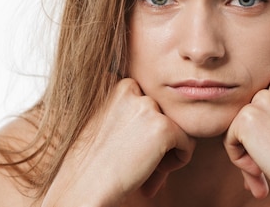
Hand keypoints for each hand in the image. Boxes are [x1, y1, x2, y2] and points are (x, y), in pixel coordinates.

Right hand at [42, 78, 195, 206]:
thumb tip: (156, 111)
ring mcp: (147, 106)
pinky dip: (178, 160)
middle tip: (143, 164)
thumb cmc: (91, 161)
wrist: (83, 185)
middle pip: (164, 112)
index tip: (134, 148)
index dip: (145, 127)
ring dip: (168, 149)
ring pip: (177, 125)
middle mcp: (131, 88)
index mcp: (116, 84)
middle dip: (158, 139)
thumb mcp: (103, 121)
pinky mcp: (163, 127)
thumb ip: (128, 109)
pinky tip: (156, 175)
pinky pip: (186, 142)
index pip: (149, 101)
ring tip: (150, 170)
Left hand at [224, 73, 269, 206]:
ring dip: (248, 147)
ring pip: (241, 123)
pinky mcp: (247, 116)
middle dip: (259, 135)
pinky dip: (238, 158)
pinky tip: (258, 171)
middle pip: (255, 108)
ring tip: (265, 168)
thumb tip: (256, 117)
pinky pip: (230, 138)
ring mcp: (265, 98)